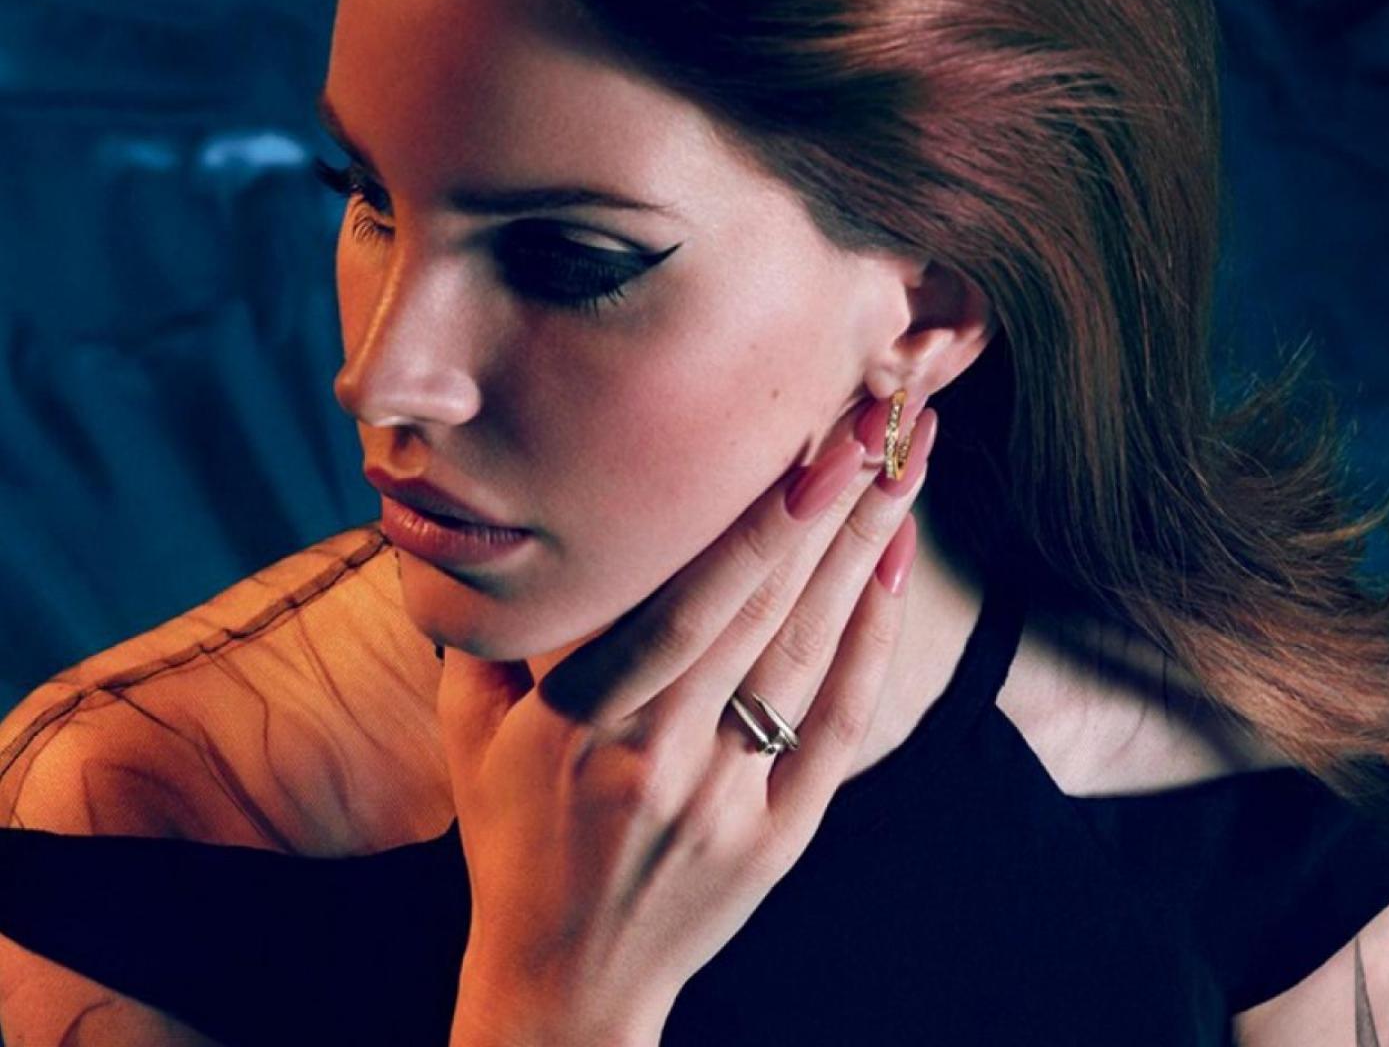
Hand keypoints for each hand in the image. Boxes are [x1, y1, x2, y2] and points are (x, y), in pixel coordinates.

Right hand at [438, 394, 936, 1046]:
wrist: (566, 983)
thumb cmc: (514, 840)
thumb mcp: (472, 735)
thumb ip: (492, 630)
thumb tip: (498, 515)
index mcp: (574, 730)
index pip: (679, 611)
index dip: (751, 529)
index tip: (807, 446)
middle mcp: (658, 761)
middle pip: (762, 615)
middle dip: (831, 505)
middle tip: (884, 414)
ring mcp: (727, 801)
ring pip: (807, 655)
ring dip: (864, 552)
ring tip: (907, 464)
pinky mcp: (780, 835)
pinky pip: (836, 727)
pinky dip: (871, 645)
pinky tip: (894, 568)